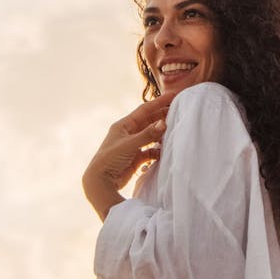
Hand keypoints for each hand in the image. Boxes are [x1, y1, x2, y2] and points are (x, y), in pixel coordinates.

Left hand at [82, 92, 175, 219]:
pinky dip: (157, 150)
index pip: (144, 110)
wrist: (101, 182)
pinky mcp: (135, 158)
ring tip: (174, 130)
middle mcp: (128, 133)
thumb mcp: (129, 144)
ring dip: (161, 134)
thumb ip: (147, 134)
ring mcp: (132, 146)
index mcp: (123, 125)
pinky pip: (150, 151)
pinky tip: (164, 150)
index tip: (173, 96)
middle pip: (149, 121)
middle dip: (162, 116)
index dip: (159, 102)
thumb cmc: (110, 159)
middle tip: (178, 111)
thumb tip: (164, 123)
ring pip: (150, 136)